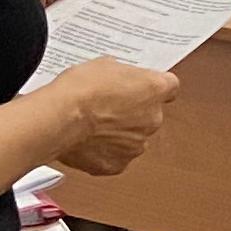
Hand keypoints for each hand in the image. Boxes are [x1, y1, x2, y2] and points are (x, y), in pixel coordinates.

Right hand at [45, 57, 177, 177]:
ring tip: (92, 125)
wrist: (60, 118)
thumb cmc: (80, 90)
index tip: (144, 88)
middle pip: (150, 114)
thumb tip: (119, 80)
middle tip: (107, 106)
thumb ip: (122, 75)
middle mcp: (152, 119)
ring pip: (132, 138)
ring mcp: (136, 145)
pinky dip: (104, 152)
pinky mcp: (117, 165)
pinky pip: (115, 157)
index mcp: (154, 89)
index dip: (154, 87)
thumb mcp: (104, 65)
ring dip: (119, 134)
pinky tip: (87, 141)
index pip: (170, 87)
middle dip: (133, 112)